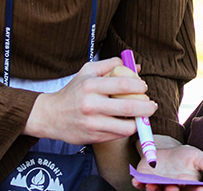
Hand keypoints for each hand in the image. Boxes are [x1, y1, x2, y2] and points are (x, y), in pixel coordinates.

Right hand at [24, 57, 157, 143]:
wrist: (50, 115)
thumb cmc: (73, 91)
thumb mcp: (88, 71)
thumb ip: (112, 65)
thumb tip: (136, 66)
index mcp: (90, 85)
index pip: (124, 84)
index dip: (140, 86)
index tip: (144, 87)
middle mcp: (91, 104)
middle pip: (129, 107)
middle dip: (147, 107)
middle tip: (152, 105)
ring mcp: (92, 123)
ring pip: (127, 126)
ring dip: (139, 122)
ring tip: (141, 116)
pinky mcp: (92, 137)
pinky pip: (118, 135)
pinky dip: (126, 129)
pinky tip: (126, 123)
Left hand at [132, 136, 202, 190]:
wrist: (165, 150)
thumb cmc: (184, 157)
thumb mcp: (198, 157)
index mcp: (188, 187)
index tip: (200, 188)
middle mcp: (172, 190)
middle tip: (174, 188)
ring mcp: (158, 187)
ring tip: (154, 186)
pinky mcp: (144, 181)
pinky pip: (140, 185)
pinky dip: (138, 183)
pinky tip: (138, 180)